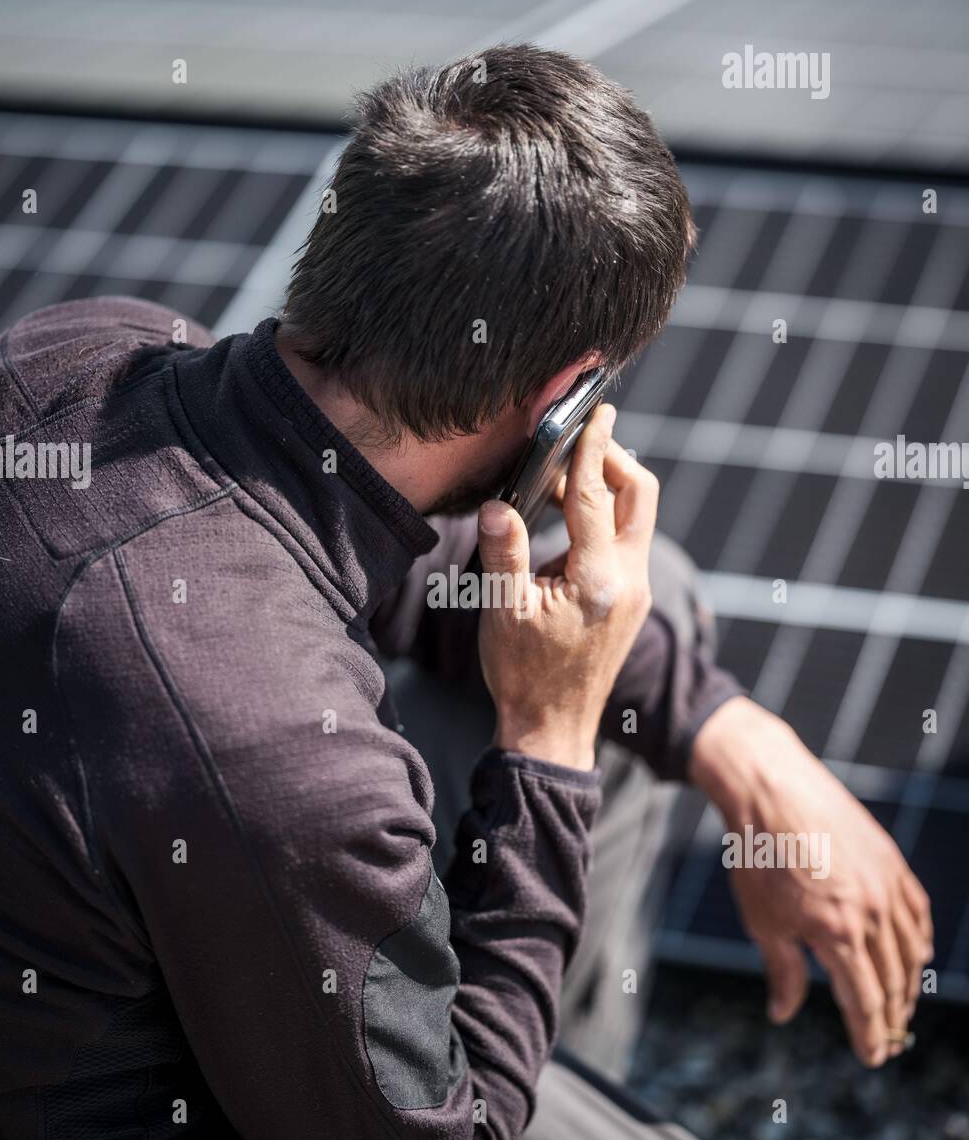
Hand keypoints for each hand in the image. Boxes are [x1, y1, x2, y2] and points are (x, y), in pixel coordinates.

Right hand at [477, 403, 658, 771]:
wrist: (552, 728)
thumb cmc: (522, 675)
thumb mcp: (502, 613)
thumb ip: (503, 554)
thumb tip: (498, 504)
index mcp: (596, 581)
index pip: (595, 497)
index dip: (591, 449)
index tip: (595, 411)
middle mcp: (628, 581)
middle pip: (640, 495)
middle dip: (614, 460)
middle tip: (581, 439)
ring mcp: (635, 592)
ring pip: (636, 518)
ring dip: (606, 490)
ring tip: (559, 481)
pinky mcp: (630, 600)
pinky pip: (626, 542)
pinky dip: (603, 519)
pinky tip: (564, 523)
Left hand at [690, 697, 933, 1066]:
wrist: (770, 792)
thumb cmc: (758, 859)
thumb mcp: (763, 923)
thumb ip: (783, 972)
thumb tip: (783, 1014)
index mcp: (838, 935)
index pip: (865, 1002)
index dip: (870, 1035)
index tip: (872, 1057)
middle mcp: (872, 914)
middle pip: (893, 982)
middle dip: (890, 1017)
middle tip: (885, 1039)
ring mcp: (887, 886)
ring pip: (911, 951)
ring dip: (907, 984)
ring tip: (898, 1006)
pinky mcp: (892, 862)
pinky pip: (917, 913)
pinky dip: (918, 941)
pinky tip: (914, 957)